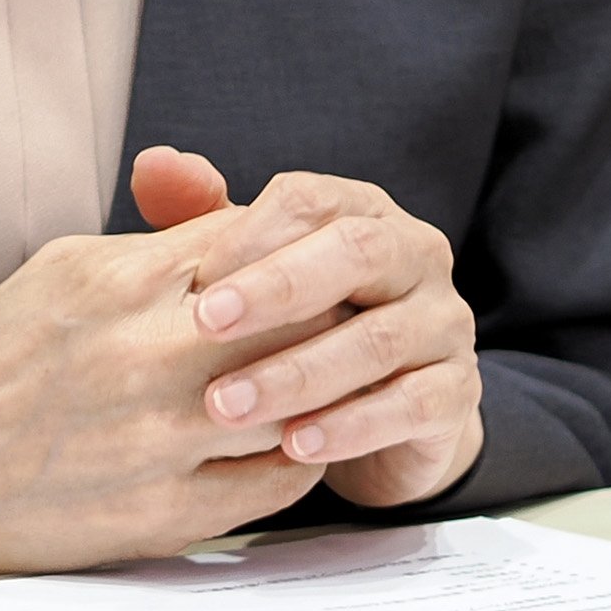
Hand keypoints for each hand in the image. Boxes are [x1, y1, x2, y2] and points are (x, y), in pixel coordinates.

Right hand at [0, 175, 333, 587]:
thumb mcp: (66, 270)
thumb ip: (159, 250)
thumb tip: (248, 231)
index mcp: (120, 283)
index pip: (258, 245)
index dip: (299, 253)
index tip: (319, 262)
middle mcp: (145, 358)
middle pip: (294, 321)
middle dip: (328, 317)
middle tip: (353, 318)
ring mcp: (159, 442)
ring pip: (297, 405)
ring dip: (322, 393)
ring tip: (334, 382)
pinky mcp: (165, 515)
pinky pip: (276, 484)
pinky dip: (299, 459)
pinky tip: (298, 442)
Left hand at [146, 151, 484, 509]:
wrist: (385, 416)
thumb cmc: (306, 327)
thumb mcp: (254, 273)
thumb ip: (204, 220)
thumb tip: (153, 165)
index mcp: (362, 212)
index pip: (311, 199)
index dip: (250, 233)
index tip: (193, 280)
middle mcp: (414, 255)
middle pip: (356, 252)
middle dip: (277, 288)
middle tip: (205, 324)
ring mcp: (444, 323)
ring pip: (379, 339)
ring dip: (297, 373)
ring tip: (228, 406)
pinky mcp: (458, 394)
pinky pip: (412, 406)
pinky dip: (351, 427)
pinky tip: (294, 445)